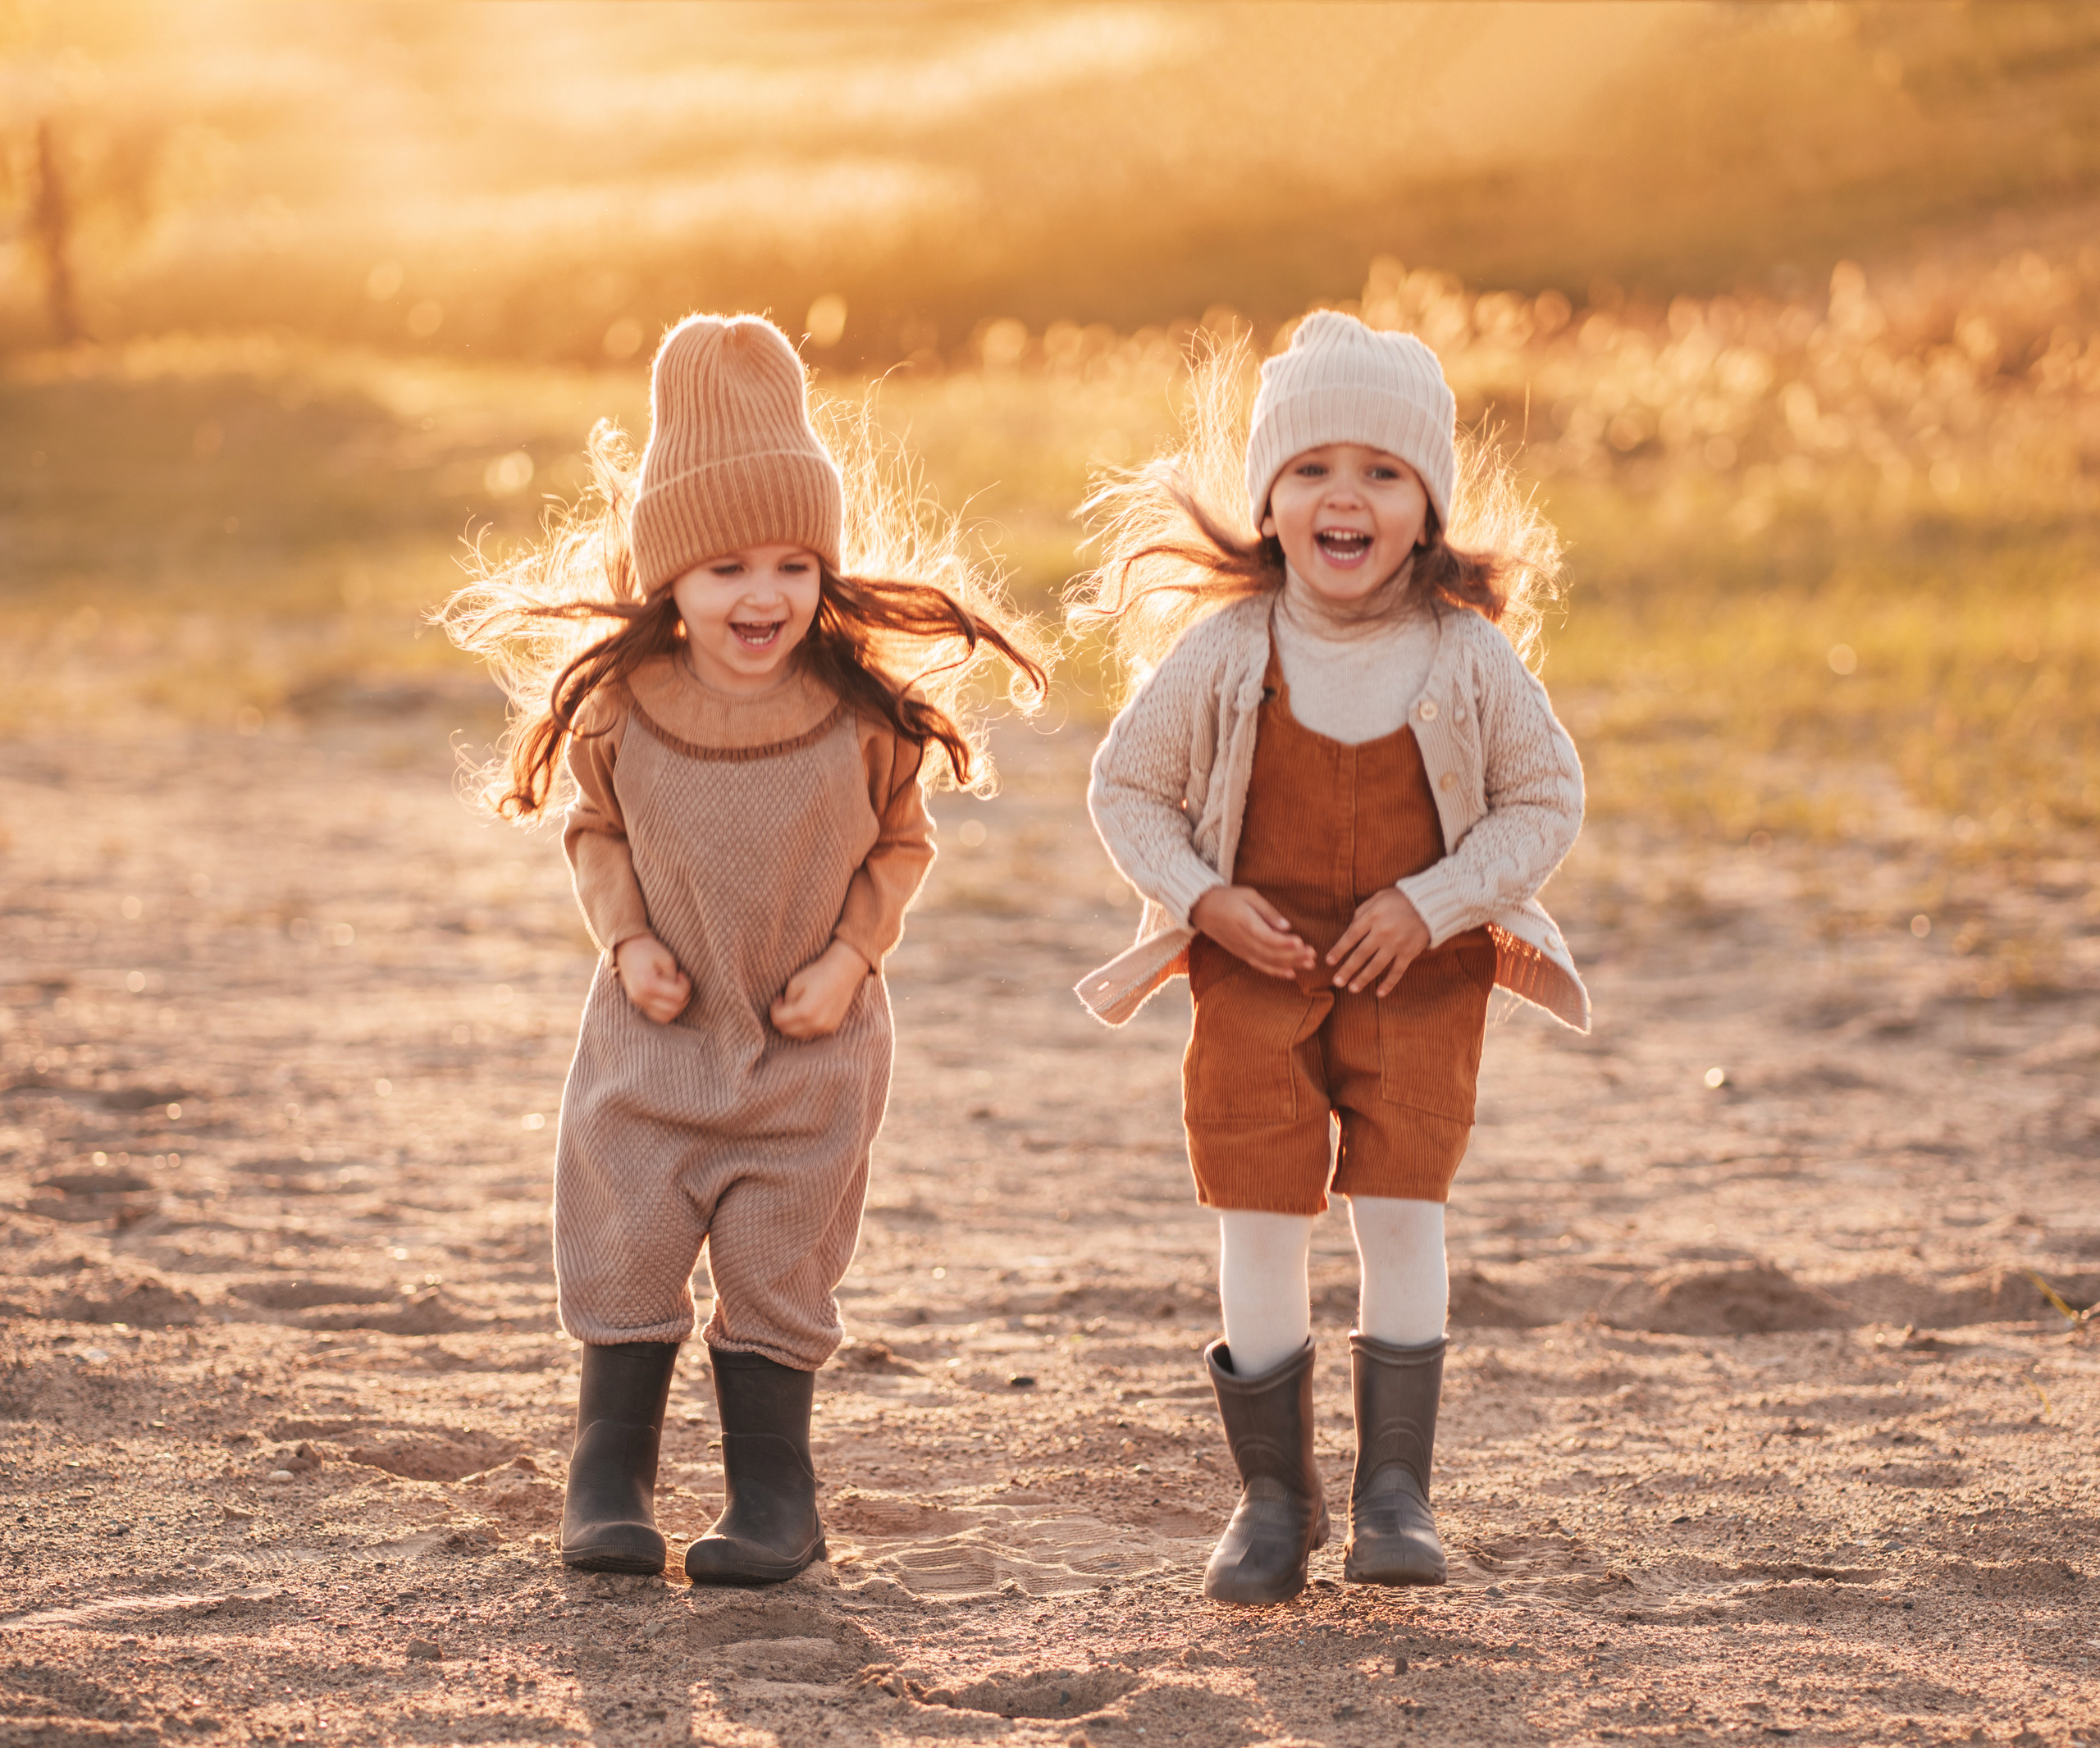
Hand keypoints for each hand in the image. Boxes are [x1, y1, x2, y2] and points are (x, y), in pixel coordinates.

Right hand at [614, 932, 691, 1023]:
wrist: (625, 947)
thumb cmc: (647, 949)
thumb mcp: (667, 958)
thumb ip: (675, 976)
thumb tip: (681, 991)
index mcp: (647, 984)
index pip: (678, 996)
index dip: (686, 985)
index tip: (681, 973)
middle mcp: (641, 997)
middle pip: (673, 1010)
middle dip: (683, 997)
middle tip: (680, 982)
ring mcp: (638, 1002)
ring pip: (666, 1017)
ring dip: (676, 1006)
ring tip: (675, 989)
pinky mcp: (638, 1003)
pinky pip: (657, 1016)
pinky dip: (667, 1009)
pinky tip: (668, 995)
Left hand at [770, 940, 869, 1038]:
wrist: (844, 972)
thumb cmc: (818, 974)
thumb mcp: (794, 983)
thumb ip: (785, 1002)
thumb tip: (782, 1012)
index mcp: (805, 1011)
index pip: (778, 1021)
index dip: (774, 1010)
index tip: (778, 1000)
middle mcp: (816, 1023)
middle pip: (786, 1031)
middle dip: (781, 1019)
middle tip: (784, 1005)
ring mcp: (825, 1027)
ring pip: (798, 1035)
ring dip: (792, 1025)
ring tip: (796, 1008)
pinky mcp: (831, 1027)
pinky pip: (811, 1033)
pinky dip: (804, 1026)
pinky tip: (807, 1012)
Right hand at [1189, 886, 1316, 979]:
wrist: (1201, 908)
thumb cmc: (1227, 897)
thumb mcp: (1249, 895)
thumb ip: (1268, 912)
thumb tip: (1287, 927)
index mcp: (1245, 922)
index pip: (1266, 937)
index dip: (1284, 942)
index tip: (1301, 941)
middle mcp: (1243, 940)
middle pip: (1271, 952)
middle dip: (1293, 955)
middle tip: (1313, 955)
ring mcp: (1241, 949)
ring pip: (1268, 961)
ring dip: (1289, 964)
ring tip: (1309, 964)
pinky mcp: (1240, 953)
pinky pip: (1259, 965)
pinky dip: (1275, 971)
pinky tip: (1291, 973)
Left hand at [1327, 888, 1429, 995]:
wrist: (1430, 903)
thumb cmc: (1400, 899)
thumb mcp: (1377, 899)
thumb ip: (1362, 913)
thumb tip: (1349, 930)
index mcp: (1372, 917)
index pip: (1351, 936)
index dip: (1339, 950)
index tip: (1329, 962)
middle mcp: (1383, 932)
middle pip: (1361, 954)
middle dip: (1347, 969)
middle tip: (1336, 982)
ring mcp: (1396, 944)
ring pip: (1376, 965)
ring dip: (1363, 978)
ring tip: (1352, 989)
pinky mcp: (1409, 952)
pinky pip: (1397, 971)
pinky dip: (1388, 983)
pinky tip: (1379, 994)